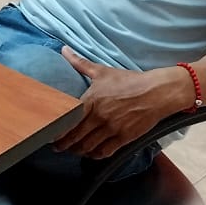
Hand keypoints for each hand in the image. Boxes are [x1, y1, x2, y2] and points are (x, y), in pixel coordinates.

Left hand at [52, 47, 177, 158]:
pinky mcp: (124, 137)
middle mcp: (99, 116)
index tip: (49, 134)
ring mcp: (112, 128)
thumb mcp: (102, 71)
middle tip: (57, 148)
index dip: (57, 130)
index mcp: (91, 100)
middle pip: (76, 137)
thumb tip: (63, 49)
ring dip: (78, 151)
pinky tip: (91, 154)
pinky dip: (95, 155)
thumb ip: (80, 63)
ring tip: (72, 151)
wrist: (156, 92)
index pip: (68, 120)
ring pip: (88, 146)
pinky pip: (105, 151)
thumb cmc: (128, 80)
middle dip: (64, 144)